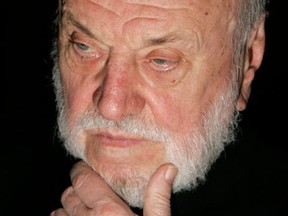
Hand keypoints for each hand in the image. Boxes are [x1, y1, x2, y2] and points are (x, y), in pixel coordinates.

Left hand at [50, 160, 177, 215]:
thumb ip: (158, 198)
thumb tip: (167, 169)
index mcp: (109, 213)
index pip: (84, 179)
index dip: (82, 170)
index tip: (85, 168)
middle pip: (69, 194)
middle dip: (76, 190)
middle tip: (88, 192)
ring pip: (58, 213)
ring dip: (67, 209)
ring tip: (82, 211)